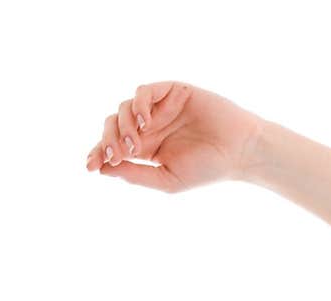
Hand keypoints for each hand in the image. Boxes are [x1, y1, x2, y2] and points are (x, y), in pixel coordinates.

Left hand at [85, 81, 264, 191]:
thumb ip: (137, 175)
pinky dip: (139, 104)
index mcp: (147, 149)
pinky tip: (144, 121)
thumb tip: (104, 169)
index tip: (90, 166)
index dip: (99, 153)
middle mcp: (149, 126)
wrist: (239, 151)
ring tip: (136, 144)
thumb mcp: (167, 179)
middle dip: (108, 140)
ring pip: (124, 108)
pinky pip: (144, 91)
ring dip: (124, 126)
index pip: (114, 146)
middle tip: (115, 155)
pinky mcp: (172, 91)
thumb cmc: (208, 169)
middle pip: (113, 125)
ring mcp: (160, 107)